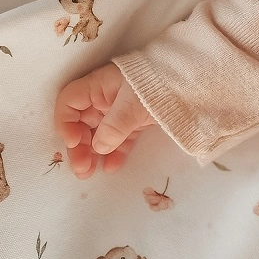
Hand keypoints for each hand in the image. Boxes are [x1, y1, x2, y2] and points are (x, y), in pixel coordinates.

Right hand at [54, 63, 153, 178]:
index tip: (74, 141)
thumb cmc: (158, 85)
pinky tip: (111, 168)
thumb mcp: (133, 104)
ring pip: (99, 134)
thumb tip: (98, 148)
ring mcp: (120, 110)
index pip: (69, 102)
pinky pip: (120, 139)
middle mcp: (105, 97)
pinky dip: (114, 153)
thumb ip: (114, 126)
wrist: (192, 84)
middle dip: (78, 146)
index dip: (65, 122)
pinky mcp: (136, 122)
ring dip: (92, 154)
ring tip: (88, 174)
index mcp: (98, 85)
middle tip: (81, 169)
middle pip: (81, 122)